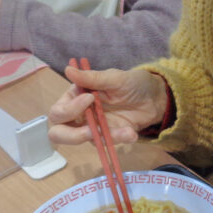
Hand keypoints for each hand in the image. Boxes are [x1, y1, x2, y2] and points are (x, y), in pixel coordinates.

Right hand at [48, 67, 167, 145]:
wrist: (154, 98)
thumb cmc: (131, 83)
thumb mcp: (114, 78)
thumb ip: (91, 78)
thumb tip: (68, 69)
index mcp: (75, 97)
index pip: (58, 111)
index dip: (69, 110)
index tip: (89, 98)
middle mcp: (80, 115)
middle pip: (58, 133)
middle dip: (71, 136)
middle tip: (90, 131)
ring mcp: (93, 128)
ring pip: (83, 142)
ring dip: (103, 137)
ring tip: (125, 131)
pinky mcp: (108, 137)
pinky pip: (106, 143)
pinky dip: (119, 139)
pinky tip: (132, 133)